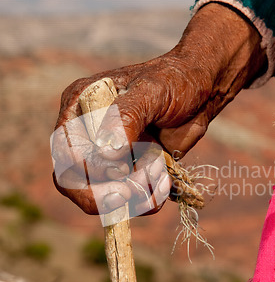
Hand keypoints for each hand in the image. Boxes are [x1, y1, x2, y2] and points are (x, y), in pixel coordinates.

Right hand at [53, 3, 266, 214]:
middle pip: (73, 181)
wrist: (202, 91)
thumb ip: (126, 116)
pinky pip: (129, 200)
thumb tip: (107, 152)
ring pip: (101, 196)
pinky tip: (166, 181)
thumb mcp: (151, 91)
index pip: (65, 150)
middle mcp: (87, 134)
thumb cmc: (174, 81)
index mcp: (80, 107)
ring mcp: (109, 157)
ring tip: (161, 173)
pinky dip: (147, 199)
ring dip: (132, 194)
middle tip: (128, 195)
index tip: (119, 169)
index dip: (85, 169)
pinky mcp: (130, 172)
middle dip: (100, 195)